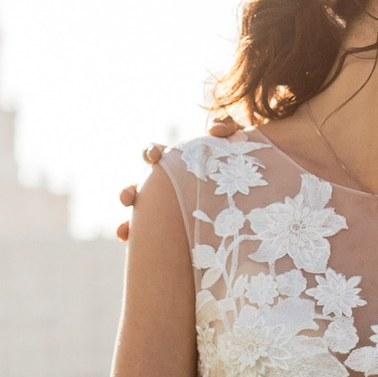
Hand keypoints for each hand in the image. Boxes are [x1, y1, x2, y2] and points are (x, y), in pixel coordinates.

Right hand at [114, 118, 239, 240]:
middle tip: (128, 198)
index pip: (155, 155)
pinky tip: (134, 247)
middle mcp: (165, 188)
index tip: (154, 157)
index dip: (149, 153)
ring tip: (124, 231)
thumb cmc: (239, 164)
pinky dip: (141, 241)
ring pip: (141, 218)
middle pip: (139, 188)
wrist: (253, 195)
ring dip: (128, 223)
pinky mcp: (176, 233)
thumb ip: (227, 128)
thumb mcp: (236, 142)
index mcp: (176, 164)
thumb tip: (214, 130)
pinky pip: (153, 239)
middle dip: (130, 192)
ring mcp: (167, 211)